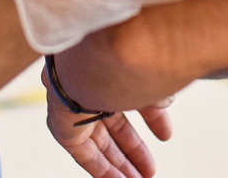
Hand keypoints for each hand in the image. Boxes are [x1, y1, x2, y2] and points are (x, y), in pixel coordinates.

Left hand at [44, 64, 172, 177]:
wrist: (90, 61)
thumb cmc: (122, 61)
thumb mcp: (149, 79)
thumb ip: (157, 93)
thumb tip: (165, 102)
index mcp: (110, 68)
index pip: (131, 97)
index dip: (151, 117)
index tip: (165, 135)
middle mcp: (90, 86)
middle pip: (113, 124)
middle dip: (133, 148)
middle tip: (150, 167)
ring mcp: (73, 105)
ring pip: (98, 142)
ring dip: (120, 164)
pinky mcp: (61, 126)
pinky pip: (82, 153)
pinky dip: (101, 168)